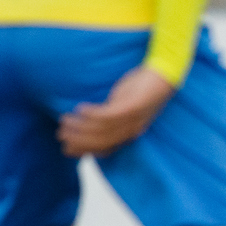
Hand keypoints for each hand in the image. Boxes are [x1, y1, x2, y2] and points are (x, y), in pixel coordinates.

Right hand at [58, 65, 175, 156]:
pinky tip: (80, 108)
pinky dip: (92, 114)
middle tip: (61, 134)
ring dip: (80, 127)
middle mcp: (132, 129)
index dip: (84, 151)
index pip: (105, 149)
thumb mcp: (124, 107)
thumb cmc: (141, 90)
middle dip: (78, 140)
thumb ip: (109, 117)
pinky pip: (109, 115)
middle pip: (100, 141)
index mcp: (130, 132)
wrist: (164, 74)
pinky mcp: (133, 106)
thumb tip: (87, 122)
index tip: (67, 149)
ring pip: (102, 130)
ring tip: (65, 120)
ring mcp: (133, 118)